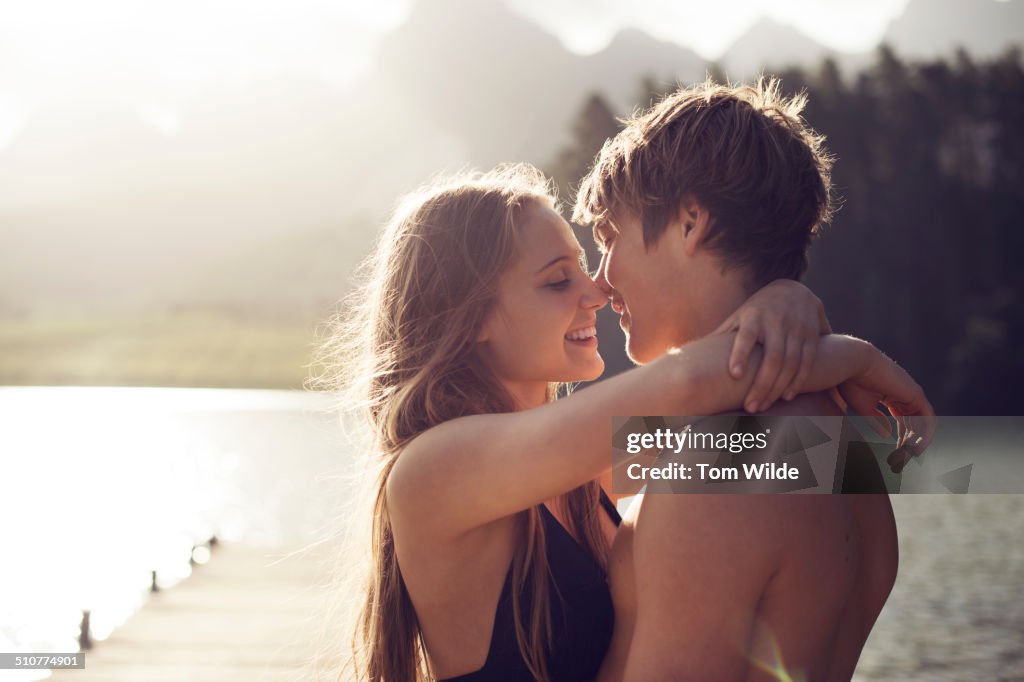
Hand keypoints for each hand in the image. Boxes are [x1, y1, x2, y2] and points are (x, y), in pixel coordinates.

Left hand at [711, 279, 831, 412]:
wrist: (793, 289)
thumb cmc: (757, 310)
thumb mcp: (739, 316)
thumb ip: (723, 335)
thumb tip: (693, 354)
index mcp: (753, 316)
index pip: (746, 336)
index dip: (740, 354)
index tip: (734, 374)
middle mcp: (776, 321)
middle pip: (772, 357)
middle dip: (761, 385)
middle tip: (750, 408)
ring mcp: (796, 328)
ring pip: (791, 363)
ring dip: (778, 387)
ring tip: (763, 405)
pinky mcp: (812, 334)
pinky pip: (807, 361)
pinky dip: (798, 380)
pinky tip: (787, 395)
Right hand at [837, 350, 935, 472]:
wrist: (853, 363)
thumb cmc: (851, 381)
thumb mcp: (861, 406)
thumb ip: (874, 420)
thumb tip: (886, 435)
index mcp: (892, 395)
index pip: (903, 421)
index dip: (901, 439)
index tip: (894, 457)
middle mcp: (905, 394)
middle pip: (913, 425)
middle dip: (907, 446)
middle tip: (897, 464)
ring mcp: (912, 394)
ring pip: (921, 425)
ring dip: (913, 445)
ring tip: (903, 460)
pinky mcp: (916, 395)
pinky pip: (928, 420)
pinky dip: (924, 436)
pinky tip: (913, 450)